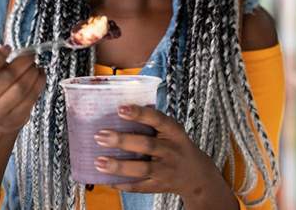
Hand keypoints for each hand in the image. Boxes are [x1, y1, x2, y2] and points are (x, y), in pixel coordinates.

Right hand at [0, 45, 45, 137]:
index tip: (8, 48)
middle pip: (6, 78)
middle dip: (22, 62)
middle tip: (30, 55)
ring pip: (21, 88)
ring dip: (32, 72)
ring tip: (35, 65)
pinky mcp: (14, 120)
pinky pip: (31, 98)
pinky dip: (39, 82)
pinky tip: (40, 74)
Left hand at [94, 105, 236, 207]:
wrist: (196, 175)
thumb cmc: (177, 146)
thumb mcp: (172, 131)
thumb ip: (153, 122)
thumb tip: (122, 108)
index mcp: (174, 132)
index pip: (158, 119)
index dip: (140, 114)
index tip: (120, 109)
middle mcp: (171, 150)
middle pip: (147, 145)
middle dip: (122, 141)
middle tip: (100, 136)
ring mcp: (166, 170)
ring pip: (141, 168)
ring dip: (119, 166)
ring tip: (99, 161)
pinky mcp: (159, 186)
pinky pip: (139, 186)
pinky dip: (122, 184)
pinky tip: (107, 180)